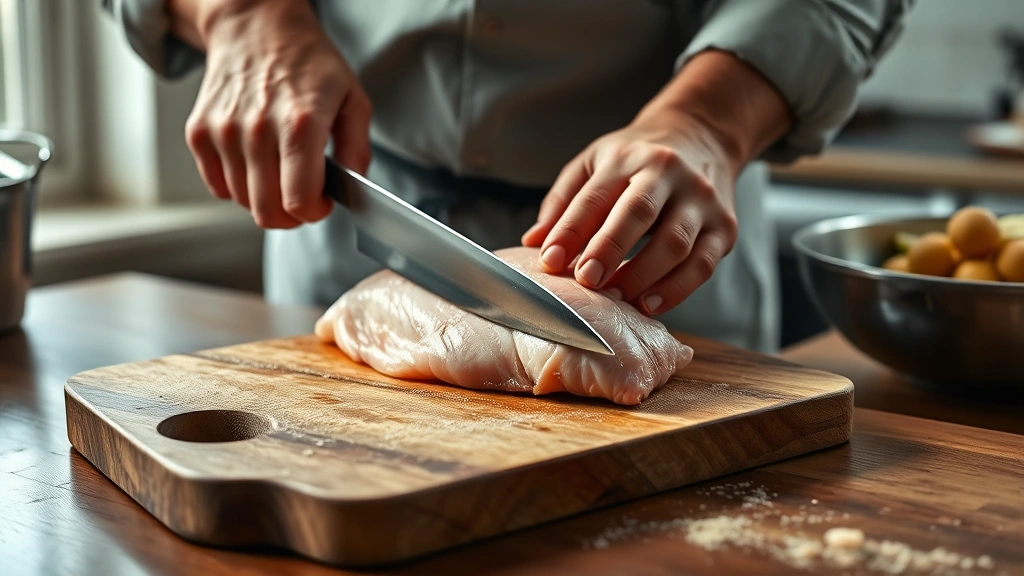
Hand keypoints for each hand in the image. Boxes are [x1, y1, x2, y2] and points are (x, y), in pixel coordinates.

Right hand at [182, 0, 371, 227]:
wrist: (256, 27)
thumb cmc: (308, 63)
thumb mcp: (353, 99)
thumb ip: (358, 149)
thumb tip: (353, 188)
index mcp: (300, 124)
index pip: (298, 201)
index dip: (314, 213)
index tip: (321, 203)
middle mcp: (256, 130)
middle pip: (267, 212)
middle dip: (290, 216)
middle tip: (302, 197)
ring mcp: (222, 132)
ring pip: (243, 202)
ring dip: (265, 198)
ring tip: (280, 171)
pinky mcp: (198, 133)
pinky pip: (218, 186)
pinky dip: (238, 185)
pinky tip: (256, 164)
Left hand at [523, 50, 790, 314]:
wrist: (701, 135)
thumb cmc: (636, 158)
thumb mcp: (593, 163)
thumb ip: (562, 202)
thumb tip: (533, 243)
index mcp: (627, 156)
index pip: (594, 196)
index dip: (569, 231)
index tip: (549, 262)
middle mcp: (668, 173)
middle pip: (638, 213)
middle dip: (609, 249)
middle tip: (586, 281)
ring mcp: (701, 200)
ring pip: (675, 243)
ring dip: (642, 276)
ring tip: (616, 300)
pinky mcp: (724, 227)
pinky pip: (702, 264)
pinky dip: (676, 289)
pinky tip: (649, 305)